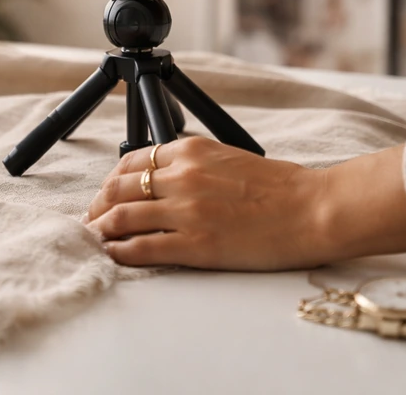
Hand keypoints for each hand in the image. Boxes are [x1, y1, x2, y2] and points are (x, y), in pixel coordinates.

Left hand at [84, 137, 405, 270]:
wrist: (313, 208)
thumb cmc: (280, 187)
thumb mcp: (229, 157)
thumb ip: (194, 163)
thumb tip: (165, 178)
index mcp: (191, 150)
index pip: (132, 162)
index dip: (111, 181)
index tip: (106, 194)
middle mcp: (182, 176)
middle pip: (119, 188)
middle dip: (99, 205)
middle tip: (92, 220)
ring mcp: (186, 211)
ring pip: (123, 217)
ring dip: (103, 229)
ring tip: (96, 239)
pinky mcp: (195, 244)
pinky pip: (143, 248)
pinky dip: (121, 252)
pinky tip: (114, 255)